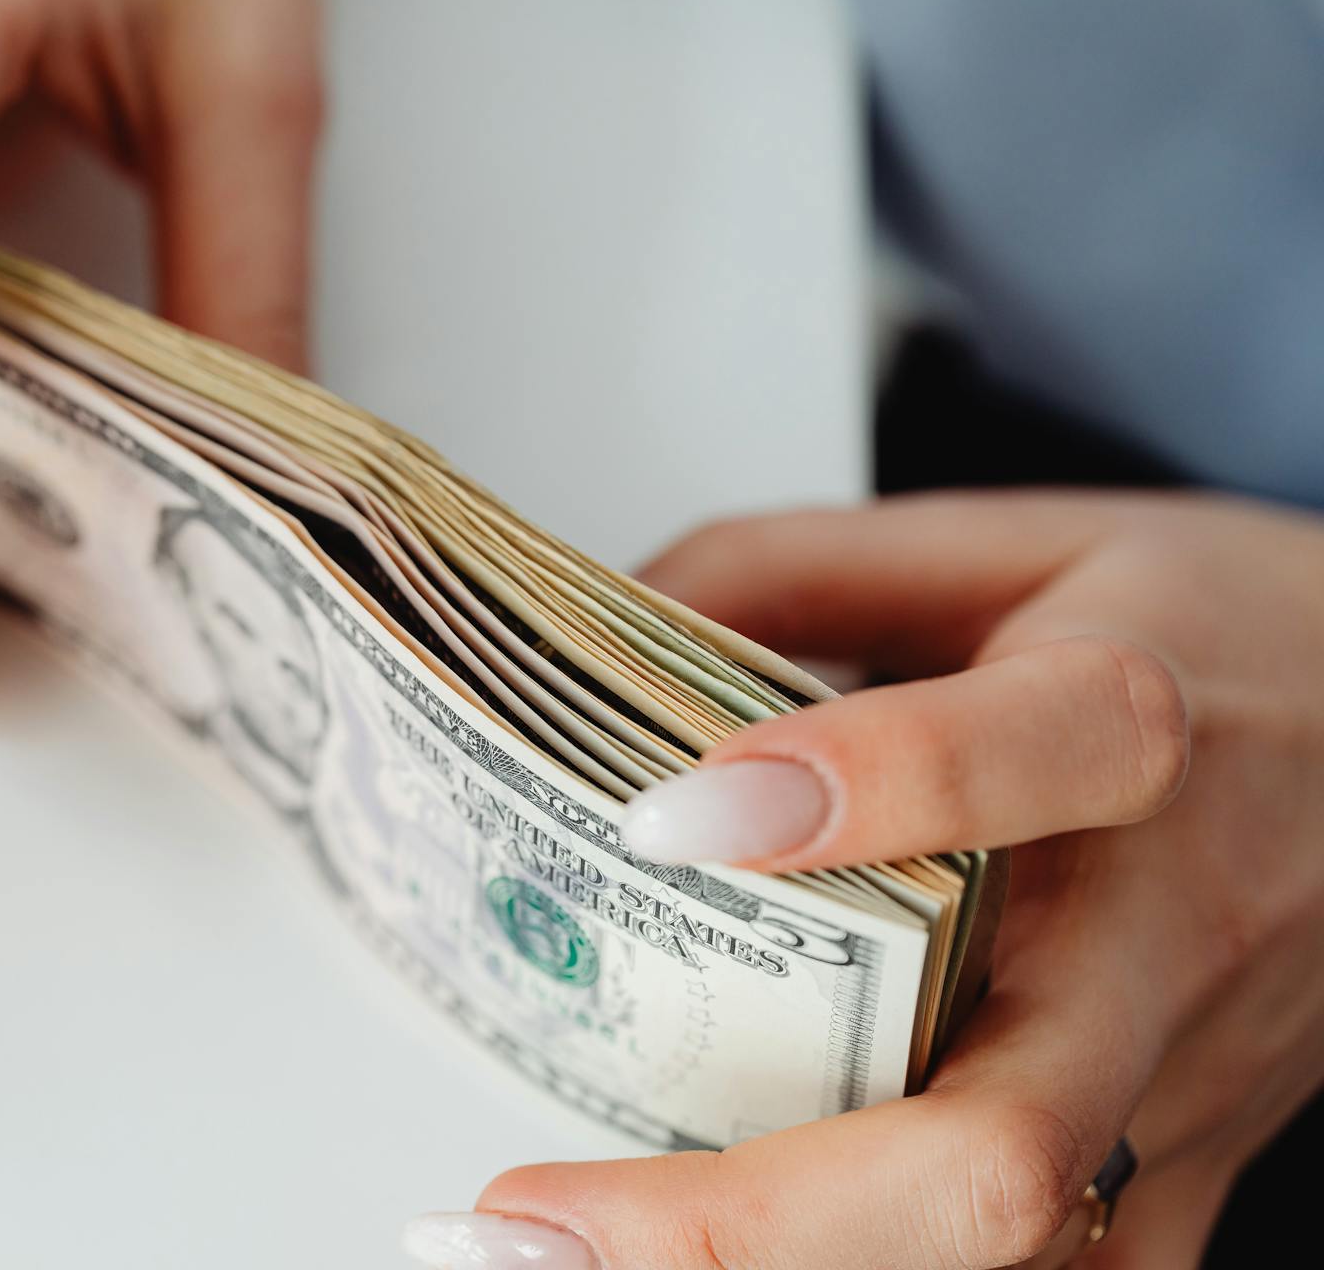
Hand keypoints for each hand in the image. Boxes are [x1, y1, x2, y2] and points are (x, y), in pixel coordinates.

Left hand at [403, 490, 1323, 1268]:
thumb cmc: (1211, 633)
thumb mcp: (1009, 541)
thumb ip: (786, 570)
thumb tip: (584, 634)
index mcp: (1142, 728)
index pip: (1037, 760)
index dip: (861, 789)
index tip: (664, 818)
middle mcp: (1171, 938)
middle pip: (992, 1145)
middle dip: (741, 1220)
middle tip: (528, 1214)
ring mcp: (1187, 1088)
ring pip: (1005, 1258)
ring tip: (562, 1259)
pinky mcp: (1184, 1169)